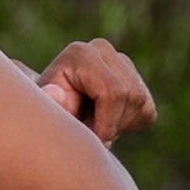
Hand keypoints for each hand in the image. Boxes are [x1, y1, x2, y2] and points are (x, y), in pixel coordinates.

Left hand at [32, 39, 155, 144]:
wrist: (48, 113)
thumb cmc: (44, 116)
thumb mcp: (42, 114)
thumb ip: (47, 105)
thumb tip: (52, 94)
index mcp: (80, 54)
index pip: (114, 92)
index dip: (106, 124)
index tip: (90, 139)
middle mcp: (102, 50)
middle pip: (131, 97)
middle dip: (112, 125)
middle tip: (87, 133)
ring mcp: (121, 61)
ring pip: (141, 105)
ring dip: (118, 127)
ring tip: (91, 126)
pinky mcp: (136, 79)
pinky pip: (147, 112)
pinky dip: (128, 126)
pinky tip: (104, 122)